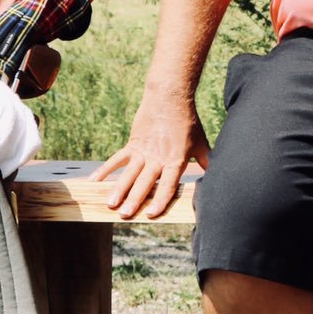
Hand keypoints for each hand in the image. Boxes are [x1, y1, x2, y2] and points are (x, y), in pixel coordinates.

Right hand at [90, 98, 210, 217]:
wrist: (169, 98)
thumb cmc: (188, 122)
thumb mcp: (200, 143)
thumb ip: (207, 162)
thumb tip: (218, 177)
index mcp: (175, 160)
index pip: (167, 184)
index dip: (159, 200)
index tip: (151, 214)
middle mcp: (158, 158)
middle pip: (144, 182)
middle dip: (134, 200)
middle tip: (124, 215)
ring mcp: (143, 151)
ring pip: (128, 173)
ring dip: (118, 189)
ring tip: (110, 204)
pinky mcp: (133, 144)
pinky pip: (117, 159)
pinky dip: (105, 169)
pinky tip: (94, 180)